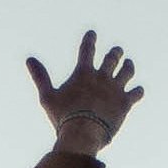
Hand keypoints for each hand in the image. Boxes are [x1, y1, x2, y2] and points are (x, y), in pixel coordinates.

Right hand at [27, 30, 141, 156]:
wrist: (83, 134)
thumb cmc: (63, 117)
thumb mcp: (47, 96)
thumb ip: (40, 77)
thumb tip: (29, 59)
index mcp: (83, 73)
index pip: (87, 50)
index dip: (90, 39)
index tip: (93, 33)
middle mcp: (102, 77)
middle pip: (112, 58)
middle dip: (115, 52)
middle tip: (117, 50)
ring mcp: (116, 89)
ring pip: (127, 71)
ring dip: (128, 66)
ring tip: (129, 64)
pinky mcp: (125, 103)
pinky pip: (136, 93)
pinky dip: (138, 91)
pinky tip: (138, 90)